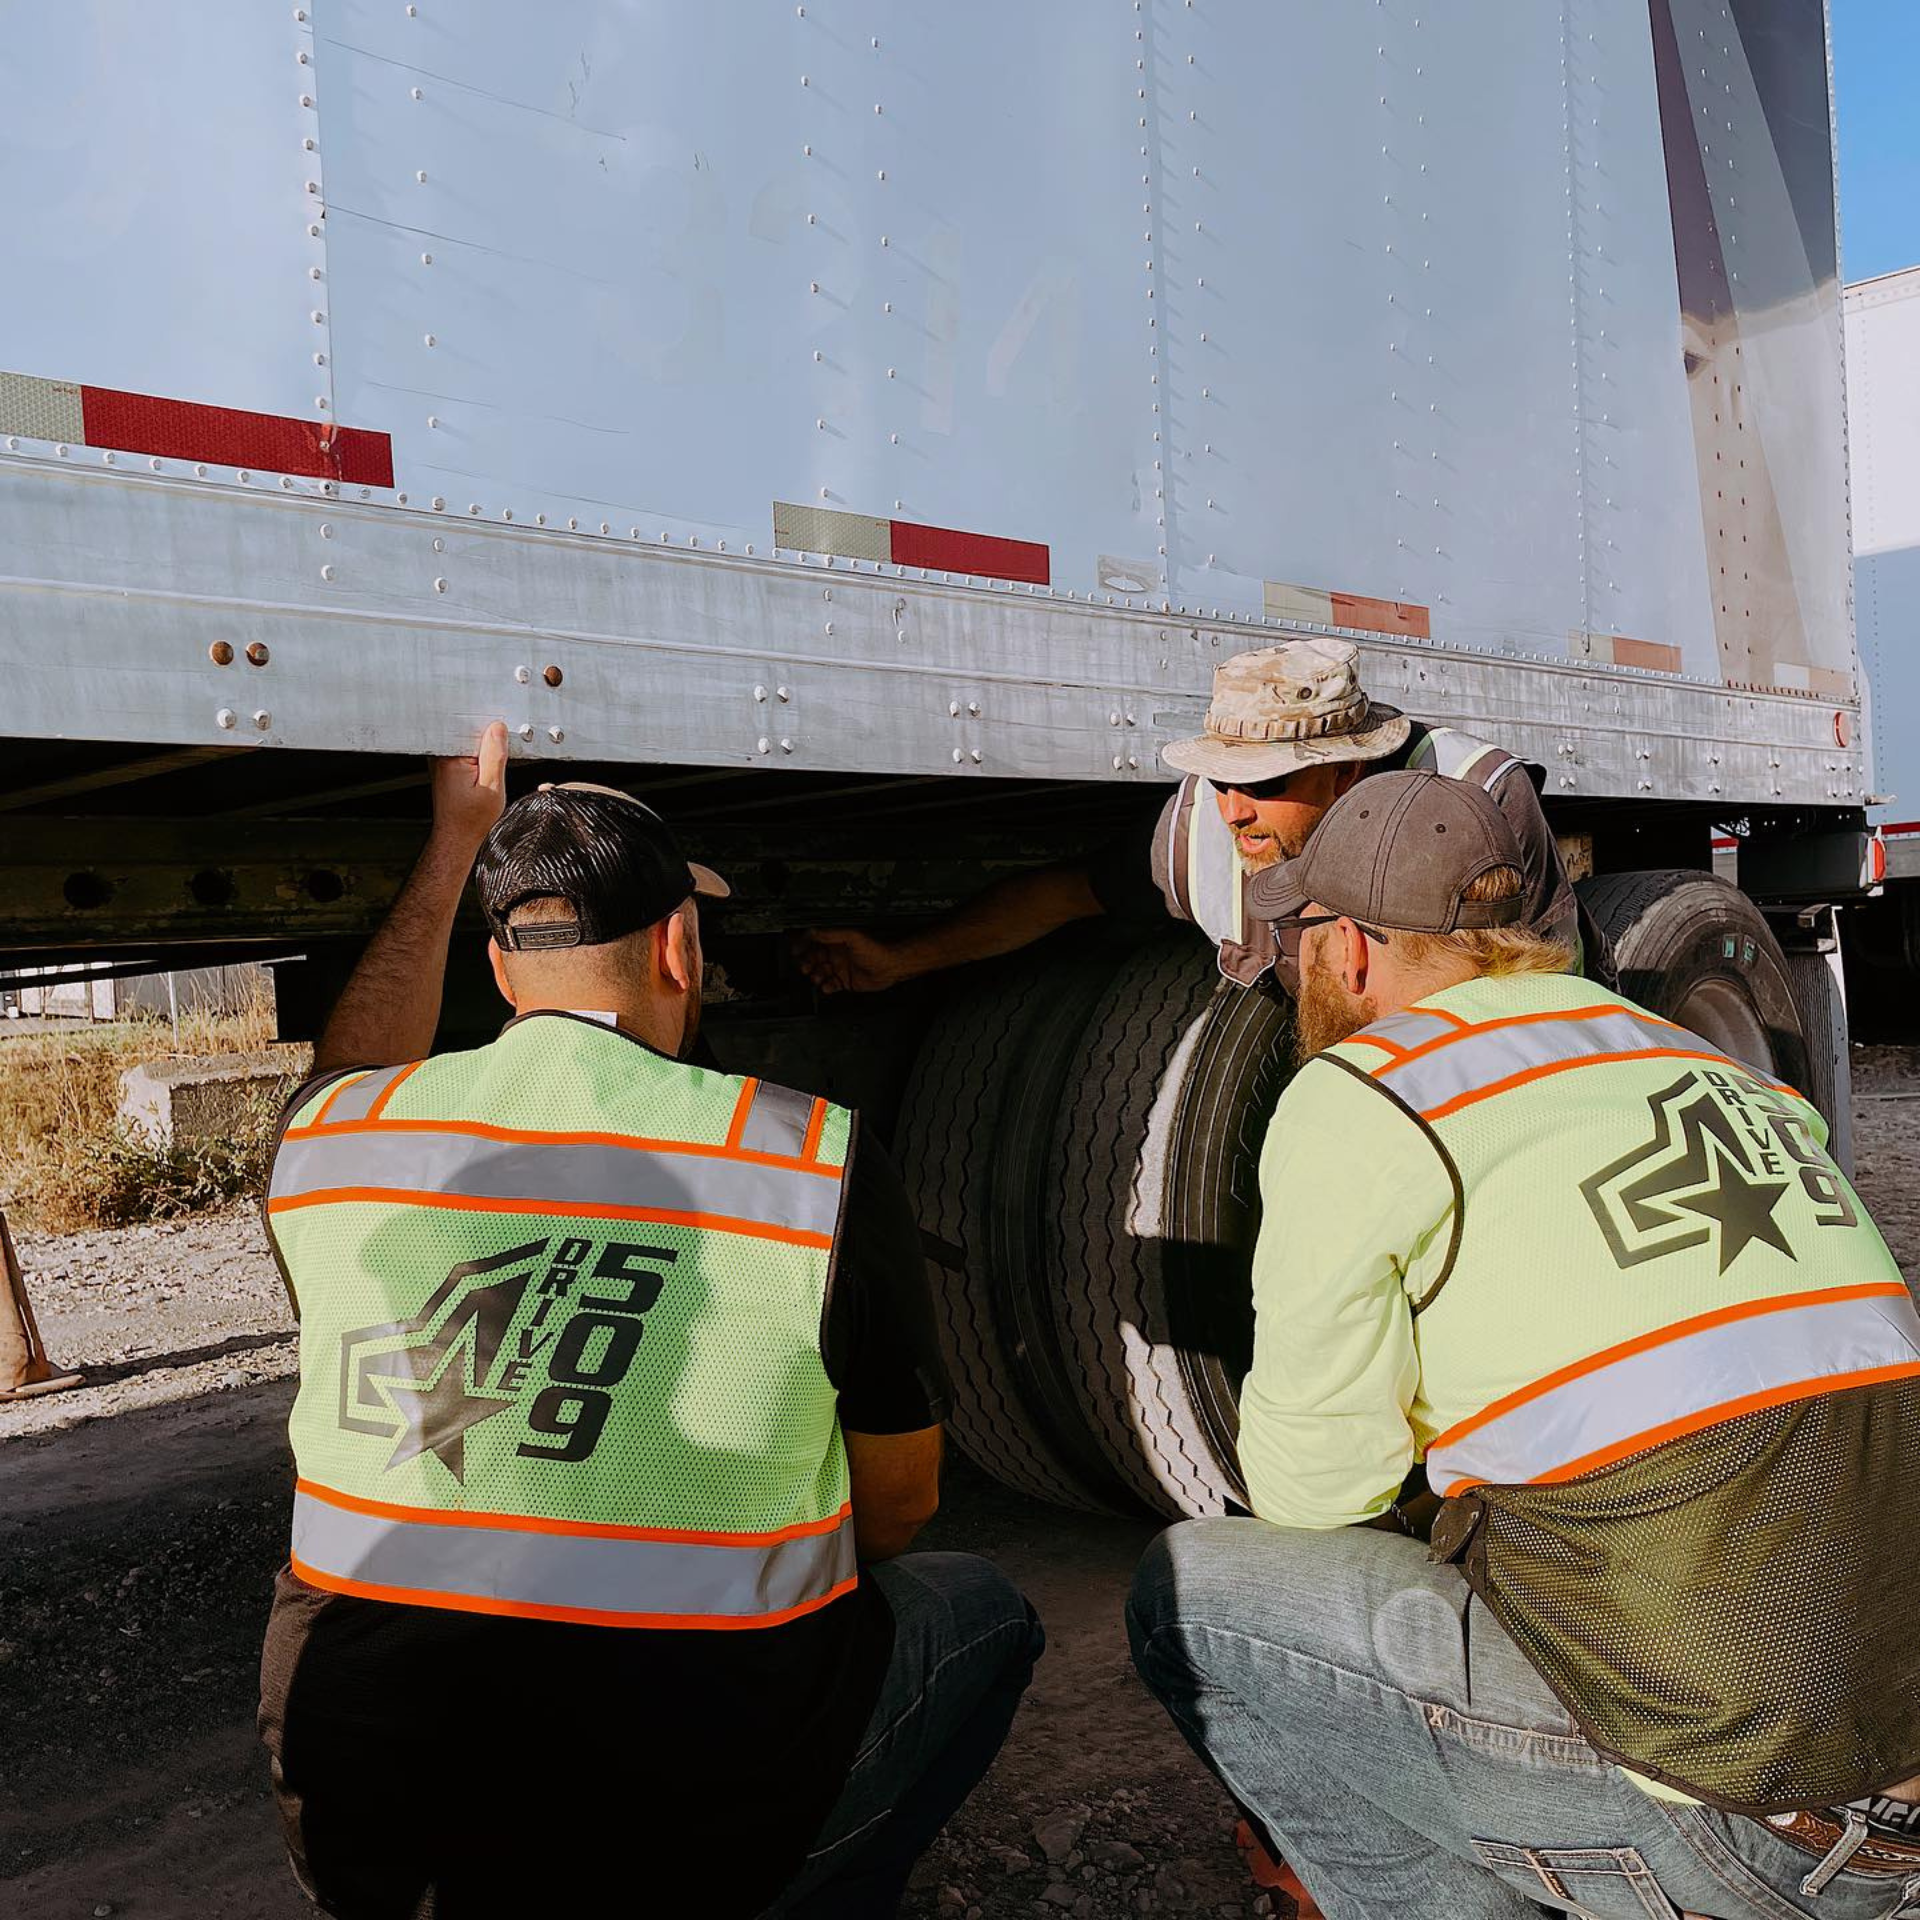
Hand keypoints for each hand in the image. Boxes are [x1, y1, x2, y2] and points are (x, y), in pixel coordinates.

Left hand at [431, 720, 508, 847]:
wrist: (456, 836)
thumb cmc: (471, 820)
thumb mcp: (493, 788)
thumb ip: (495, 756)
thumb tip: (498, 728)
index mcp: (451, 757)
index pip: (475, 728)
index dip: (494, 735)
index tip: (502, 748)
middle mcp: (442, 755)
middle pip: (471, 732)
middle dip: (489, 744)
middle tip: (492, 770)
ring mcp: (441, 759)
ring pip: (469, 742)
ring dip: (483, 753)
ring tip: (485, 776)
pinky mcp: (445, 765)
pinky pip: (465, 752)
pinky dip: (477, 760)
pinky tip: (480, 776)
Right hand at [792, 927, 909, 994]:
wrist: (890, 967)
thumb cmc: (876, 950)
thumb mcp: (852, 937)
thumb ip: (831, 934)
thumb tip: (814, 931)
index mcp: (836, 941)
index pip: (814, 941)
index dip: (803, 945)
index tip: (796, 949)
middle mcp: (836, 954)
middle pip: (813, 959)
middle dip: (806, 962)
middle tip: (805, 967)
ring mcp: (840, 968)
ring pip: (819, 973)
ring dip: (815, 975)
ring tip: (817, 977)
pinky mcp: (844, 981)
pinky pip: (829, 985)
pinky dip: (826, 987)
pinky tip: (828, 986)